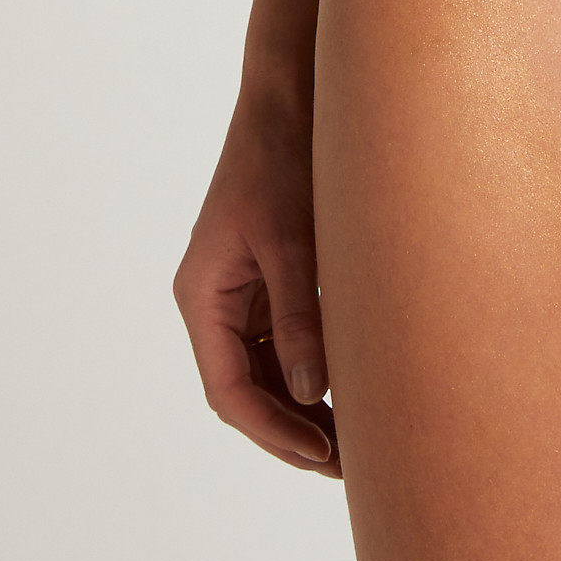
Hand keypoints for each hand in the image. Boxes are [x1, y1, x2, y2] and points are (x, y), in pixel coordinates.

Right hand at [173, 90, 341, 475]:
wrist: (291, 97)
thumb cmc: (282, 159)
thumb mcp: (291, 240)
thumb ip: (299, 315)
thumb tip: (315, 392)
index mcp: (203, 296)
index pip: (230, 390)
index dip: (274, 430)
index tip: (321, 453)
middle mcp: (216, 302)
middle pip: (248, 389)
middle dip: (292, 429)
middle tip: (348, 464)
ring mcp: (243, 293)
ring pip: (269, 371)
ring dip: (305, 406)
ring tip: (357, 441)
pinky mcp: (271, 278)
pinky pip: (286, 341)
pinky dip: (313, 370)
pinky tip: (353, 391)